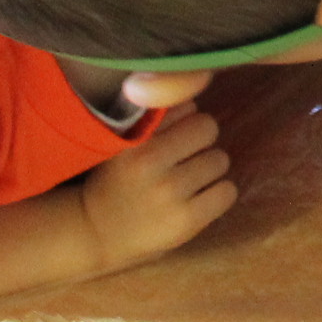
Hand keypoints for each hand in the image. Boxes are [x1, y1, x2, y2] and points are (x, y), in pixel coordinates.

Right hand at [76, 110, 236, 272]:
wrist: (94, 232)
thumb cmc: (115, 178)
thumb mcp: (123, 139)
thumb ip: (156, 114)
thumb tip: (196, 89)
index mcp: (134, 137)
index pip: (188, 107)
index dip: (184, 121)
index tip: (170, 137)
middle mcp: (150, 162)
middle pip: (209, 128)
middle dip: (201, 141)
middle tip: (184, 158)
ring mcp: (169, 193)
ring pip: (221, 160)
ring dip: (208, 168)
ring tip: (186, 181)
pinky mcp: (186, 221)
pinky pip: (228, 192)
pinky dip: (218, 194)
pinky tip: (197, 200)